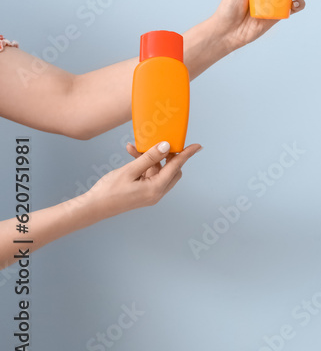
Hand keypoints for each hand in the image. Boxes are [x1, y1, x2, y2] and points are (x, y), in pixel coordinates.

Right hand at [83, 141, 201, 217]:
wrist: (93, 208)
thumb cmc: (109, 191)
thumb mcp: (130, 170)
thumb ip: (149, 157)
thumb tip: (166, 146)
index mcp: (156, 188)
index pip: (176, 166)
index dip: (186, 154)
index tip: (197, 146)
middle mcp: (157, 193)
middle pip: (172, 169)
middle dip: (167, 155)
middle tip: (160, 142)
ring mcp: (150, 194)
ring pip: (159, 171)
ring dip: (151, 158)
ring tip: (135, 148)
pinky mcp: (143, 193)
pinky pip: (149, 175)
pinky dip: (144, 165)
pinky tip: (132, 154)